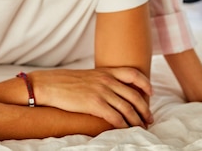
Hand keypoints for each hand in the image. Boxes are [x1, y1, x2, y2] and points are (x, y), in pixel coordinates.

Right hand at [30, 67, 152, 127]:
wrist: (50, 84)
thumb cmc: (66, 82)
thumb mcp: (88, 76)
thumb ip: (102, 80)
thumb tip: (112, 90)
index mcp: (105, 71)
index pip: (133, 74)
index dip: (145, 84)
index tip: (151, 93)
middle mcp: (106, 80)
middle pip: (134, 95)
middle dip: (145, 109)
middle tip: (149, 119)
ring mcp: (101, 91)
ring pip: (128, 108)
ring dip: (137, 120)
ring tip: (140, 128)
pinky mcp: (94, 103)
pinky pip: (116, 117)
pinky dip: (124, 125)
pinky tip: (126, 130)